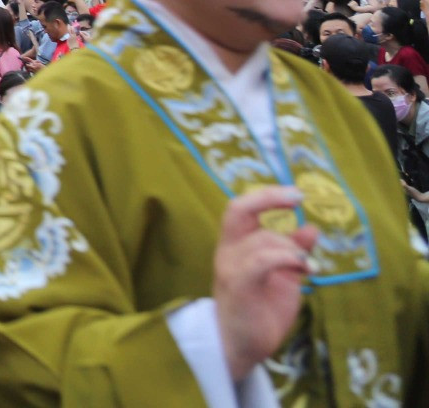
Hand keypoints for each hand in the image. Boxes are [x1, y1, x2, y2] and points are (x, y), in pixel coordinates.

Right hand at [213, 186, 317, 381]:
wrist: (239, 346)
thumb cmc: (259, 310)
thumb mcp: (283, 276)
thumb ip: (292, 251)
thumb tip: (311, 228)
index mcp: (235, 246)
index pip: (240, 208)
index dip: (267, 195)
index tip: (297, 193)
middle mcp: (228, 251)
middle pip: (238, 210)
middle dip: (270, 198)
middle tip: (299, 198)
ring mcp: (230, 267)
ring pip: (261, 239)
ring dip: (292, 247)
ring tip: (310, 266)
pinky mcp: (239, 286)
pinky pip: (260, 261)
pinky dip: (286, 257)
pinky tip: (304, 267)